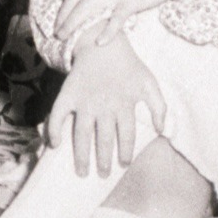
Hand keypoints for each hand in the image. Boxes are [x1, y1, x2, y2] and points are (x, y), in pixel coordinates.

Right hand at [45, 33, 166, 176]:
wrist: (104, 43)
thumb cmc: (129, 66)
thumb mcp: (149, 82)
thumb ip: (159, 106)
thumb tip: (163, 130)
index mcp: (124, 104)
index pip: (127, 135)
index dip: (126, 152)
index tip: (124, 165)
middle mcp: (104, 105)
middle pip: (103, 139)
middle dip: (103, 160)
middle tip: (102, 175)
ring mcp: (85, 100)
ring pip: (81, 132)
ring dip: (81, 154)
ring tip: (82, 172)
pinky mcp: (69, 93)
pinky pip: (58, 113)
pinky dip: (54, 128)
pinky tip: (55, 144)